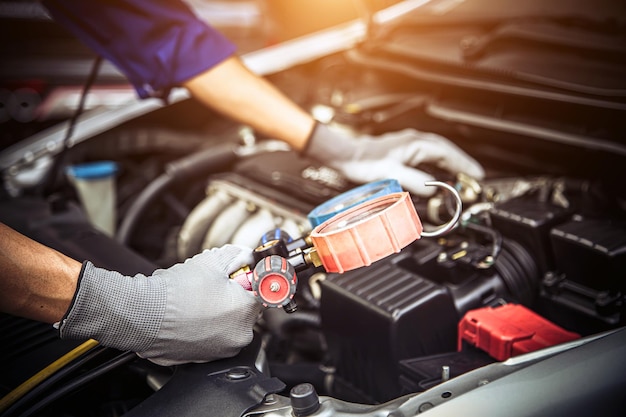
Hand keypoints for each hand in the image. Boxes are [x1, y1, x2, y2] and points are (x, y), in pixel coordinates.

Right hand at [58, 245, 261, 365]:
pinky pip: (208, 338)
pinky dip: (201, 328)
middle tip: (211, 286)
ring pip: (225, 325)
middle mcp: (239, 336)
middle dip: (230, 296)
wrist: (142, 314)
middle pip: (243, 309)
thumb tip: (246, 255)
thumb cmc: (176, 291)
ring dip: (215, 312)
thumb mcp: (212, 261)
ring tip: (194, 300)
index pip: (261, 291)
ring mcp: (220, 351)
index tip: (240, 275)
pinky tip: (186, 315)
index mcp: (247, 311)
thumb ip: (238, 255)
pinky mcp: (202, 359)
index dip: (247, 279)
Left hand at [305, 123, 483, 195]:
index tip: (476, 175)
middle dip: (463, 164)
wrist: (348, 156)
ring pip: (439, 152)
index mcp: (416, 144)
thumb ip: (414, 181)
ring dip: (452, 164)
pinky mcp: (404, 150)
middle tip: (475, 178)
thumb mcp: (392, 174)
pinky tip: (441, 173)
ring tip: (463, 176)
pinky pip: (429, 156)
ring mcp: (410, 144)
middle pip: (447, 151)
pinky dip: (440, 164)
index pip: (447, 153)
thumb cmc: (365, 162)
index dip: (464, 164)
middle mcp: (415, 141)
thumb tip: (433, 188)